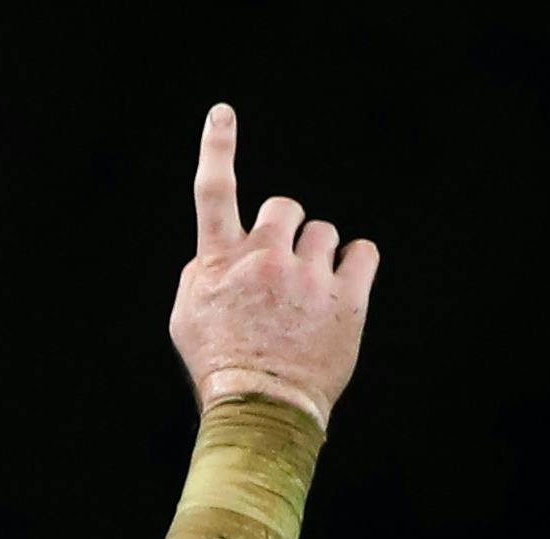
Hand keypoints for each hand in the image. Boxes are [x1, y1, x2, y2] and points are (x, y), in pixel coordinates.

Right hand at [170, 104, 378, 424]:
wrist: (262, 413)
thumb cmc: (220, 367)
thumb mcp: (186, 321)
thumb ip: (199, 272)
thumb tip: (225, 247)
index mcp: (218, 265)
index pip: (213, 195)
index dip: (216, 149)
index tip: (220, 114)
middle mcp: (263, 260)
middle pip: (284, 206)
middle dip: (284, 230)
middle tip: (281, 271)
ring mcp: (307, 275)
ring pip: (323, 232)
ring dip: (318, 256)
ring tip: (308, 299)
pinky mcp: (348, 294)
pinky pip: (363, 250)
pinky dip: (355, 265)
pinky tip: (339, 293)